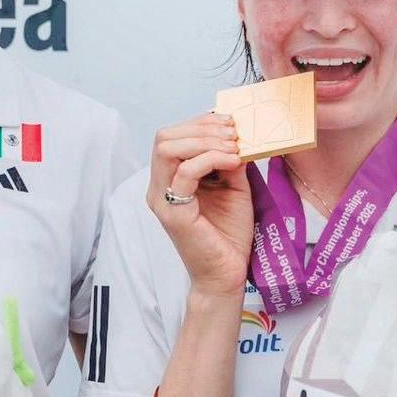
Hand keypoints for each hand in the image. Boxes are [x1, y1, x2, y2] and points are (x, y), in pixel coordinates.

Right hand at [146, 113, 252, 298]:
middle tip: (233, 134)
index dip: (200, 123)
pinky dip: (210, 159)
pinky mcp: (174, 214)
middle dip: (201, 128)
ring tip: (233, 147)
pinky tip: (233, 161)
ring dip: (205, 140)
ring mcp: (163, 200)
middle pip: (164, 137)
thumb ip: (229, 161)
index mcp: (169, 179)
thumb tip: (237, 134)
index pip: (172, 136)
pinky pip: (184, 172)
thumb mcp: (233, 187)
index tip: (229, 123)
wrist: (227, 274)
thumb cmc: (228, 235)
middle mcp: (159, 187)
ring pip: (167, 149)